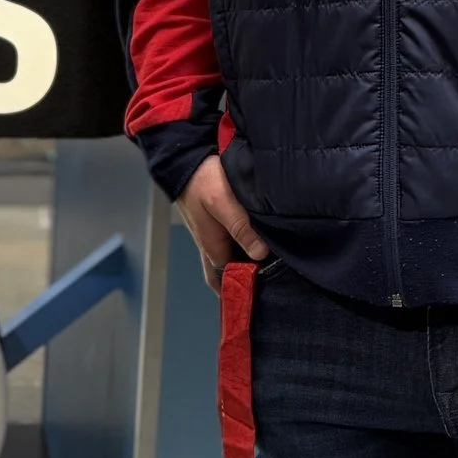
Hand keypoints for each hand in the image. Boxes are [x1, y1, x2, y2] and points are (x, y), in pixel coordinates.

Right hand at [178, 154, 266, 293]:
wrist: (185, 159)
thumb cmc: (201, 181)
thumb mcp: (222, 203)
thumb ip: (240, 227)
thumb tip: (260, 254)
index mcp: (211, 247)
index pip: (228, 281)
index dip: (244, 291)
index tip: (267, 297)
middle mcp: (211, 245)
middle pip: (226, 276)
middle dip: (242, 285)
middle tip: (268, 292)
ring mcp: (213, 235)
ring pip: (230, 260)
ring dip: (245, 267)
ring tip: (272, 272)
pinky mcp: (217, 223)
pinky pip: (231, 245)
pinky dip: (244, 251)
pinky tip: (261, 246)